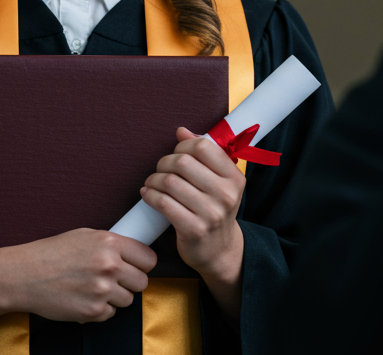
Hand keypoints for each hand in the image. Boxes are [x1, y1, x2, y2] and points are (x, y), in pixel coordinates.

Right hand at [0, 228, 155, 335]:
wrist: (23, 276)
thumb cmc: (51, 253)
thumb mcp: (84, 236)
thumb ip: (111, 244)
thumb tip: (133, 251)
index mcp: (110, 243)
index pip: (149, 258)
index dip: (143, 263)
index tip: (136, 266)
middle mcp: (109, 266)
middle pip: (142, 282)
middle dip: (130, 282)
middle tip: (114, 280)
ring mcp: (102, 290)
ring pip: (128, 299)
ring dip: (115, 297)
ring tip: (94, 288)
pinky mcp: (93, 311)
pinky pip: (111, 313)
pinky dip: (100, 309)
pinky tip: (84, 298)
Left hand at [141, 127, 246, 315]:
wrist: (219, 250)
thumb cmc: (215, 210)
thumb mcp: (218, 182)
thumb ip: (203, 155)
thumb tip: (181, 131)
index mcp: (234, 177)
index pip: (204, 147)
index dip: (183, 146)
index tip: (176, 155)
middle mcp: (226, 194)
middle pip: (183, 162)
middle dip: (164, 163)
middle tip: (160, 170)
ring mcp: (211, 213)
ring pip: (170, 182)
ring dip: (153, 180)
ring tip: (151, 183)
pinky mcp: (193, 229)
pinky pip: (162, 203)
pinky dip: (149, 195)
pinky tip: (148, 195)